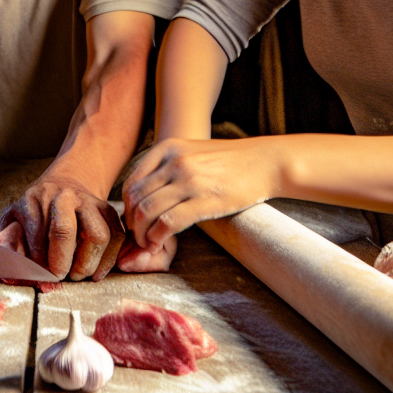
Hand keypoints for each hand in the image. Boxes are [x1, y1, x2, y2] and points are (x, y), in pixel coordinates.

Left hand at [0, 169, 123, 280]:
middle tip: (60, 277)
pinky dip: (109, 259)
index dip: (38, 261)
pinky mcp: (108, 210)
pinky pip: (116, 236)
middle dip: (62, 262)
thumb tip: (9, 264)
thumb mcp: (15, 217)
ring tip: (78, 275)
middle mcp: (63, 197)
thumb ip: (9, 238)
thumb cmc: (37, 209)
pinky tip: (97, 272)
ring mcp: (89, 202)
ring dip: (88, 263)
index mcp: (35, 198)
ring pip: (97, 235)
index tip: (40, 276)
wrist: (66, 183)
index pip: (36, 234)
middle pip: (65, 231)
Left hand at [122, 136, 280, 253]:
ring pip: (147, 211)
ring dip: (142, 234)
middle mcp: (174, 161)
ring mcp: (189, 179)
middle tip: (138, 237)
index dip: (127, 207)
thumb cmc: (230, 162)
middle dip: (132, 223)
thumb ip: (168, 167)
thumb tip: (146, 196)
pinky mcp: (204, 199)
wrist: (266, 162)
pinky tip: (160, 244)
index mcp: (167, 148)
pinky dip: (158, 237)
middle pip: (136, 198)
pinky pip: (168, 222)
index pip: (132, 182)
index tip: (134, 222)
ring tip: (148, 244)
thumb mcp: (192, 152)